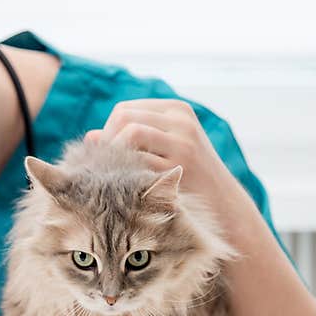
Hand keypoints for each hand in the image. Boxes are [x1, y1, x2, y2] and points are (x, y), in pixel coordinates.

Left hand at [84, 99, 234, 201]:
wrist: (224, 205)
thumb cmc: (189, 178)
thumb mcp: (165, 150)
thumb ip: (132, 141)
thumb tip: (91, 138)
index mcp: (176, 110)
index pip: (125, 110)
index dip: (109, 132)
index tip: (107, 158)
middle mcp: (181, 119)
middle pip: (124, 117)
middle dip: (108, 142)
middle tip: (105, 169)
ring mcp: (183, 139)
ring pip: (131, 132)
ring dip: (115, 155)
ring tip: (115, 176)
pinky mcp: (182, 162)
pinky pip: (141, 159)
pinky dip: (127, 171)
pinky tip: (126, 187)